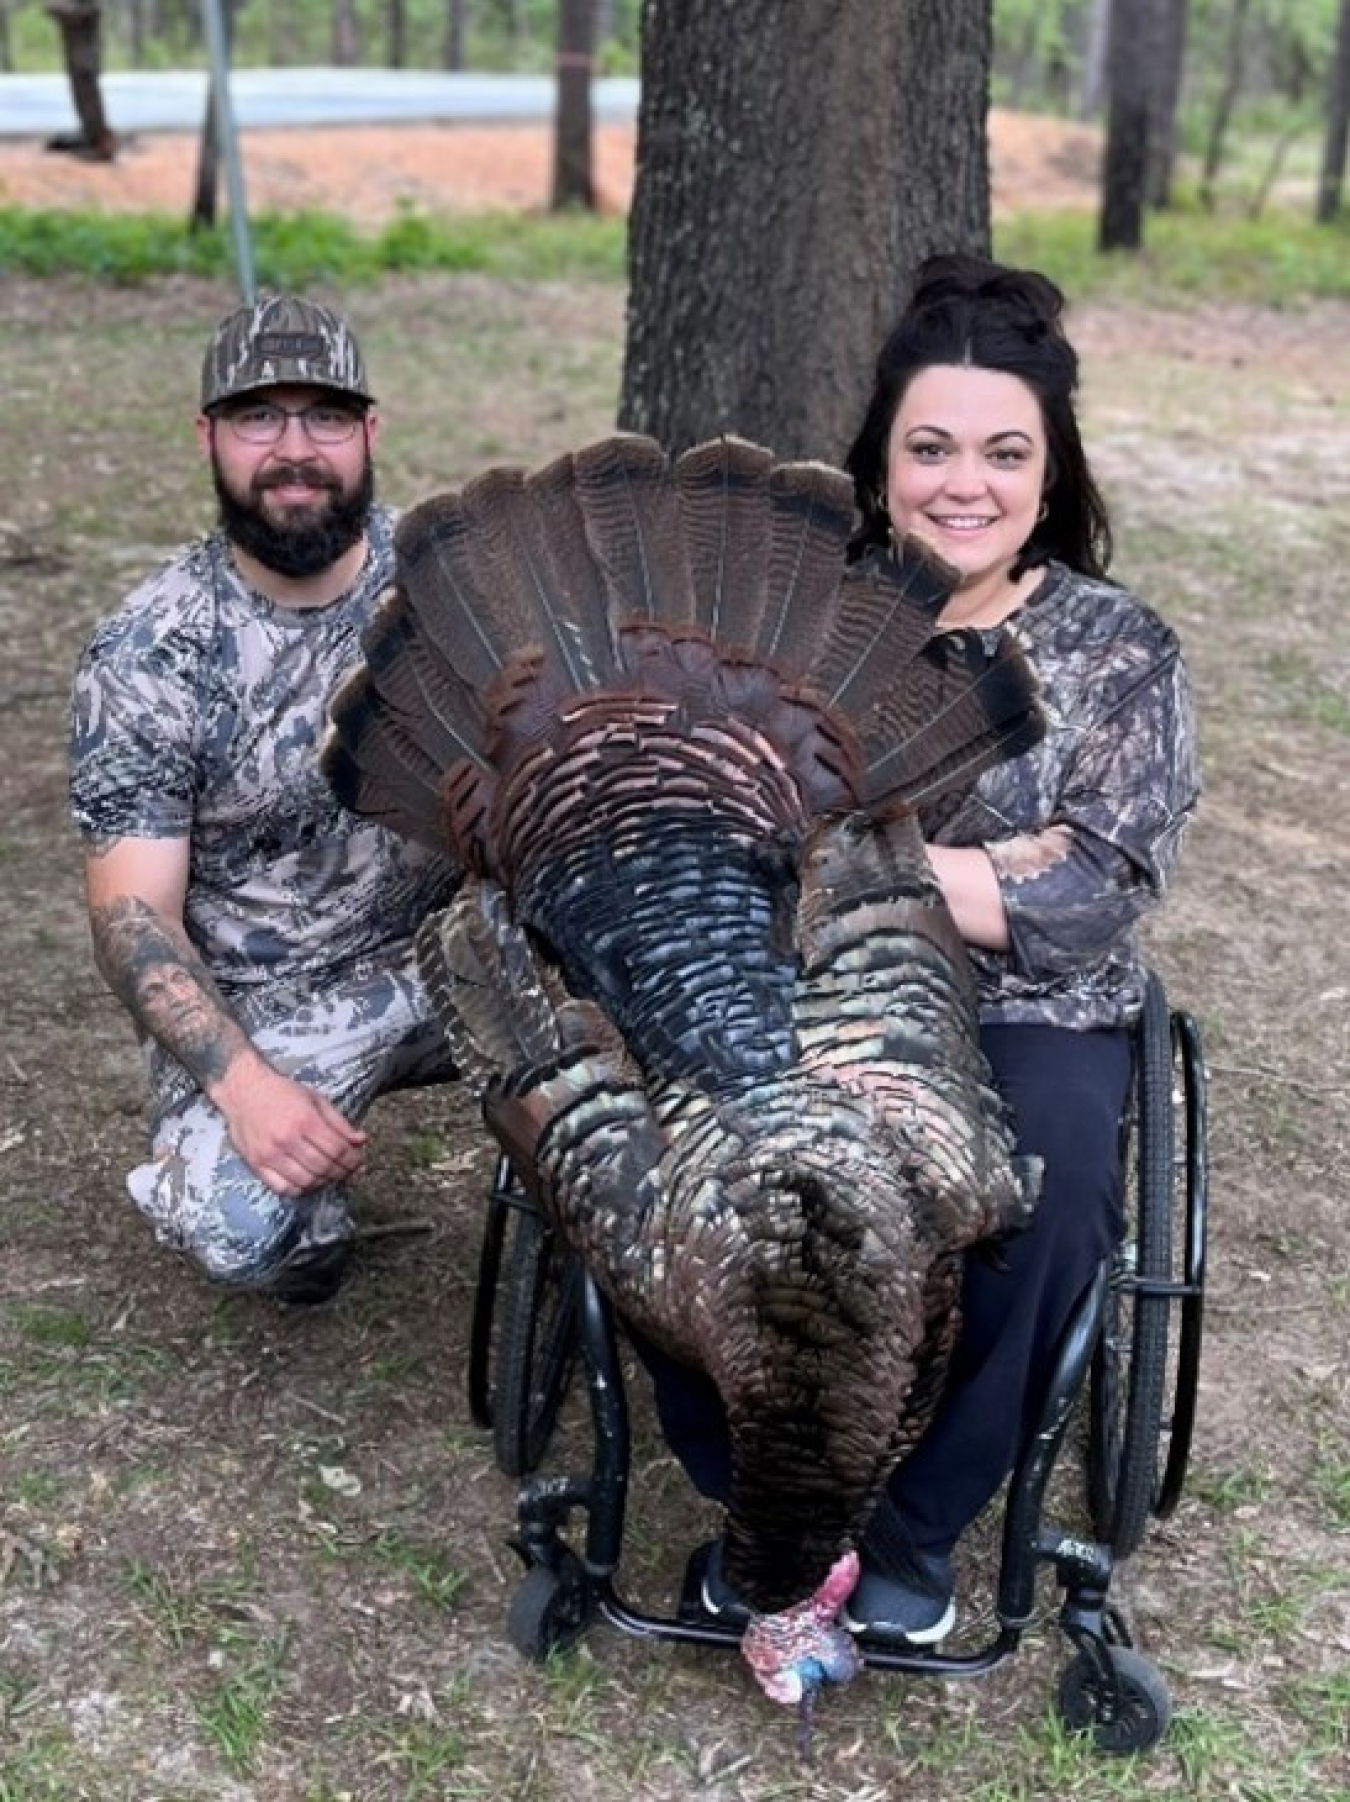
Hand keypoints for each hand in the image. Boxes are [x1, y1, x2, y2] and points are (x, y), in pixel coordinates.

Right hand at [209, 1050, 367, 1197]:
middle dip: (342, 1172)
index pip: (337, 1150)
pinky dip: (300, 1190)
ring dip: (323, 1182)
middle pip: (324, 1167)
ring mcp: (270, 1154)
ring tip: (329, 1176)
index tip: (358, 1162)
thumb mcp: (316, 1100)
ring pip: (306, 1181)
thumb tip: (360, 1141)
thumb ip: (339, 1123)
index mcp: (305, 1120)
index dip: (353, 1160)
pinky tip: (307, 1181)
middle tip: (348, 1171)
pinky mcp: (256, 1164)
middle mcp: (287, 1139)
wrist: (244, 1090)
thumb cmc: (282, 1093)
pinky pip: (283, 1188)